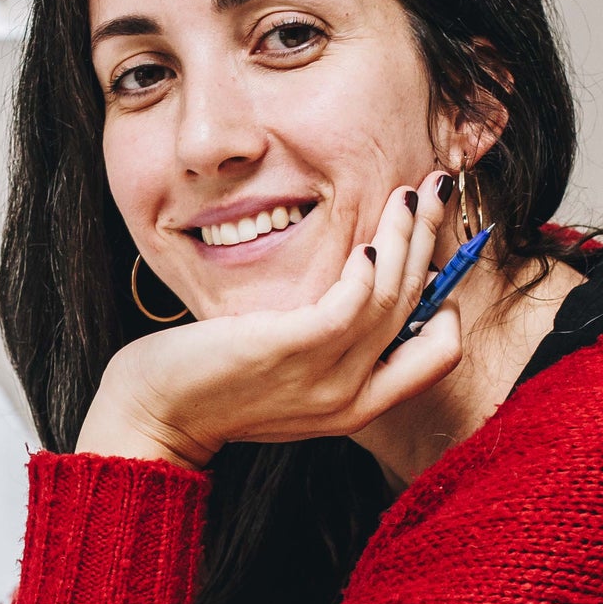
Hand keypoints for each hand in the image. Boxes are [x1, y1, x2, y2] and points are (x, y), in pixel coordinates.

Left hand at [76, 172, 462, 468]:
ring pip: (394, 298)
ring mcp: (325, 380)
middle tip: (435, 190)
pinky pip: (352, 304)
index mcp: (358, 404)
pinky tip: (365, 241)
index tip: (427, 249)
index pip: (438, 354)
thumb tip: (362, 287)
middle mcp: (352, 398)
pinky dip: (369, 267)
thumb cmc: (215, 382)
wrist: (155, 413)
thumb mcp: (289, 370)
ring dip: (405, 238)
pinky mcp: (290, 351)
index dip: (446, 299)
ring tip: (405, 195)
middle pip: (421, 313)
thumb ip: (329, 343)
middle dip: (433, 242)